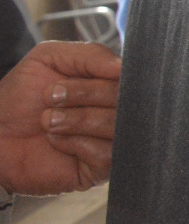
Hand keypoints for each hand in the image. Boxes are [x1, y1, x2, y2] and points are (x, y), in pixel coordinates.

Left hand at [0, 41, 120, 194]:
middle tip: (51, 98)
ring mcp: (113, 140)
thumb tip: (124, 67)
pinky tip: (57, 143)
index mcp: (111, 83)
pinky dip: (76, 144)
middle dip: (84, 95)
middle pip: (127, 99)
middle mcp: (118, 110)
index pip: (132, 76)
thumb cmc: (20, 96)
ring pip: (117, 125)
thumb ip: (92, 54)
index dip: (106, 75)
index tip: (73, 76)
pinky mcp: (101, 168)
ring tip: (49, 122)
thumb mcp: (50, 58)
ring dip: (77, 120)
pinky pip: (106, 153)